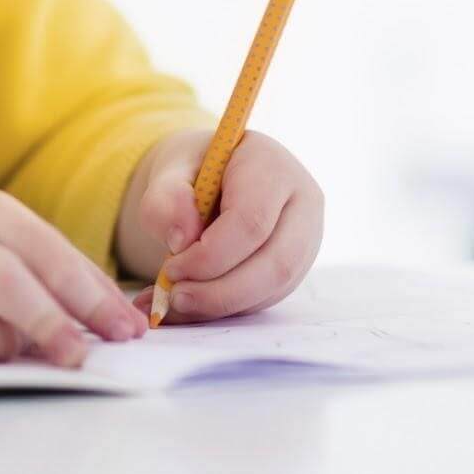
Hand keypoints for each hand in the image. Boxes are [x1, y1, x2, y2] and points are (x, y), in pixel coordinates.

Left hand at [126, 129, 322, 322]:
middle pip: (276, 261)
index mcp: (272, 166)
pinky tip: (195, 303)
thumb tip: (181, 240)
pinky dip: (229, 307)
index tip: (171, 269)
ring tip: (179, 301)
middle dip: (222, 291)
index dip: (210, 255)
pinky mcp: (298, 265)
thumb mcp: (170, 171)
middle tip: (176, 297)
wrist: (215, 175)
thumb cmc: (195, 169)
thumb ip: (166, 199)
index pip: (251, 221)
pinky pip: (269, 296)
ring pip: (276, 286)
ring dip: (224, 303)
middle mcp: (302, 201)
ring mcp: (307, 236)